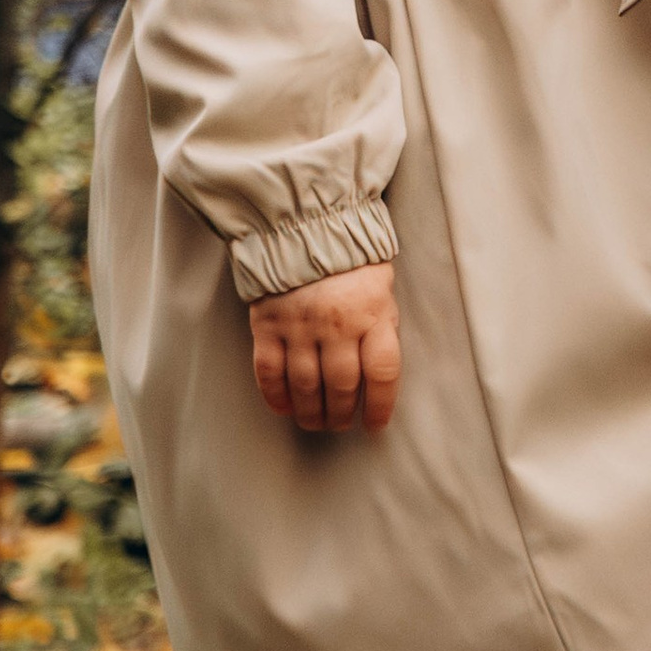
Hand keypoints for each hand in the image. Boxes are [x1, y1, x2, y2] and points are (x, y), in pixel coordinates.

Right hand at [249, 262, 400, 433]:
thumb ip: (382, 328)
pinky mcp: (268, 324)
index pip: (382, 373)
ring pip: (305, 386)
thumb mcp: (382, 290)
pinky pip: (270, 371)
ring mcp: (300, 325)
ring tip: (314, 422)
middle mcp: (338, 324)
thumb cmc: (352, 262)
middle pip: (341, 387)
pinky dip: (276, 396)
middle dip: (340, 415)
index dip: (380, 406)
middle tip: (338, 425)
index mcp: (374, 314)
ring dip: (310, 412)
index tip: (374, 425)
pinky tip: (285, 408)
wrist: (304, 226)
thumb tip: (379, 376)